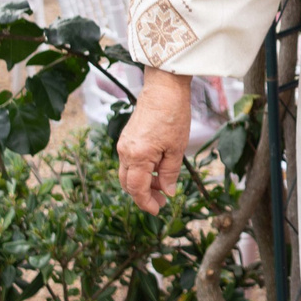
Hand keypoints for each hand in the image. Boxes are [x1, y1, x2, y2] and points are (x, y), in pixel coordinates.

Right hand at [117, 72, 194, 213]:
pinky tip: (158, 169)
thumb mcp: (177, 149)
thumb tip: (168, 192)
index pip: (137, 189)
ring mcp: (124, 144)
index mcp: (138, 156)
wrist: (163, 89)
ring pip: (128, 173)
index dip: (146, 203)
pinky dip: (141, 170)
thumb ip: (170, 173)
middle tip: (162, 201)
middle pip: (128, 184)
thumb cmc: (173, 116)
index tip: (158, 210)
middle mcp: (125, 152)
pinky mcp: (127, 138)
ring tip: (164, 184)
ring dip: (143, 183)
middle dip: (144, 195)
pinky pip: (129, 161)